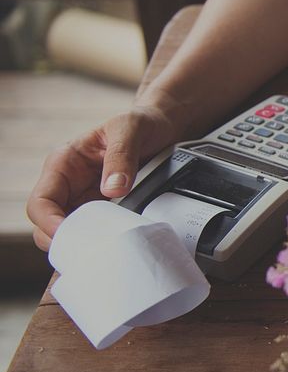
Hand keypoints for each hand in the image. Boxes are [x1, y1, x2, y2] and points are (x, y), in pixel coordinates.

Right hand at [26, 105, 180, 251]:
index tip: (71, 235)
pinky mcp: (106, 209)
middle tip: (93, 249)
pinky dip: (102, 242)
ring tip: (108, 249)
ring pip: (71, 233)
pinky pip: (97, 232)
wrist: (163, 127)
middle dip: (64, 241)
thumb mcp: (131, 129)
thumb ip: (122, 155)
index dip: (49, 223)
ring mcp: (87, 199)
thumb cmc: (141, 122)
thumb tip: (113, 188)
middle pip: (48, 226)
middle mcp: (70, 185)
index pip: (41, 202)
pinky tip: (117, 246)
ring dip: (85, 244)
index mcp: (64, 164)